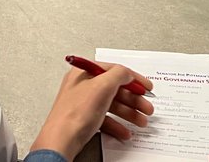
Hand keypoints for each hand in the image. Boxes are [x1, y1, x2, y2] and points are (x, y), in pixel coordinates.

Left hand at [30, 64, 153, 160]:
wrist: (62, 139)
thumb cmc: (75, 113)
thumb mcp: (102, 87)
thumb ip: (118, 75)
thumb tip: (127, 72)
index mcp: (84, 72)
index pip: (113, 70)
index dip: (133, 77)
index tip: (146, 87)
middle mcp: (83, 86)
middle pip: (114, 89)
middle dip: (133, 99)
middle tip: (146, 107)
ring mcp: (83, 103)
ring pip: (111, 105)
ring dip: (129, 113)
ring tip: (141, 121)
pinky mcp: (84, 119)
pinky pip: (105, 119)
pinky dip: (117, 125)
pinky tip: (125, 132)